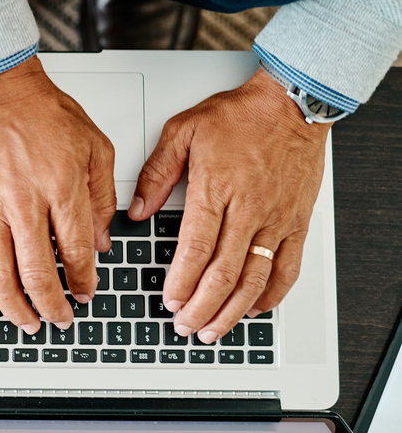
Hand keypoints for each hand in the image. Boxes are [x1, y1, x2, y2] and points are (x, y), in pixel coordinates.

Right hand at [0, 57, 115, 332]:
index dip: (85, 280)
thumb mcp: (96, 149)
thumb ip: (101, 198)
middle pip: (39, 271)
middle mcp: (25, 203)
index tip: (87, 293)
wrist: (2, 91)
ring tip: (27, 321)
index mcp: (62, 189)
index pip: (77, 252)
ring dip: (14, 305)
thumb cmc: (47, 115)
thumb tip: (101, 242)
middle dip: (53, 304)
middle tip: (61, 319)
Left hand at [129, 70, 327, 342]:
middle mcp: (248, 210)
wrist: (293, 103)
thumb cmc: (239, 115)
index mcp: (216, 190)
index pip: (196, 249)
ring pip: (255, 278)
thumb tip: (136, 209)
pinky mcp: (296, 222)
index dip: (182, 282)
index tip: (169, 301)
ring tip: (213, 328)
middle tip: (185, 325)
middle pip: (224, 273)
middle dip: (202, 306)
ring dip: (232, 309)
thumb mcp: (182, 131)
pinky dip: (272, 293)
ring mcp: (276, 219)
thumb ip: (155, 173)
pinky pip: (287, 267)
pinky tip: (255, 308)